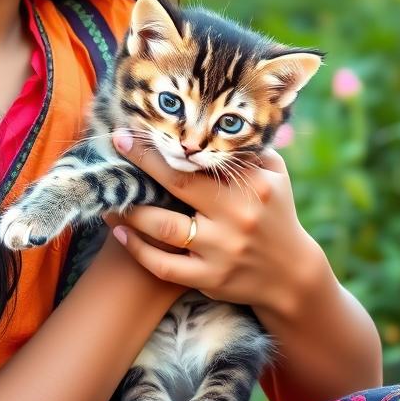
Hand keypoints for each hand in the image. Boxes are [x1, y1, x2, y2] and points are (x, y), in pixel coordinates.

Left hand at [102, 130, 320, 316]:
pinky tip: (119, 232)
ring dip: (130, 212)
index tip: (133, 130)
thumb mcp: (275, 175)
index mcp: (251, 186)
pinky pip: (163, 266)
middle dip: (142, 164)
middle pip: (178, 186)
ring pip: (164, 228)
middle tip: (115, 147)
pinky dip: (137, 249)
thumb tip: (214, 121)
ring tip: (109, 197)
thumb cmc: (275, 214)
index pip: (200, 160)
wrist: (290, 275)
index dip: (165, 146)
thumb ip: (248, 149)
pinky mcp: (210, 279)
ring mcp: (222, 251)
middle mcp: (236, 217)